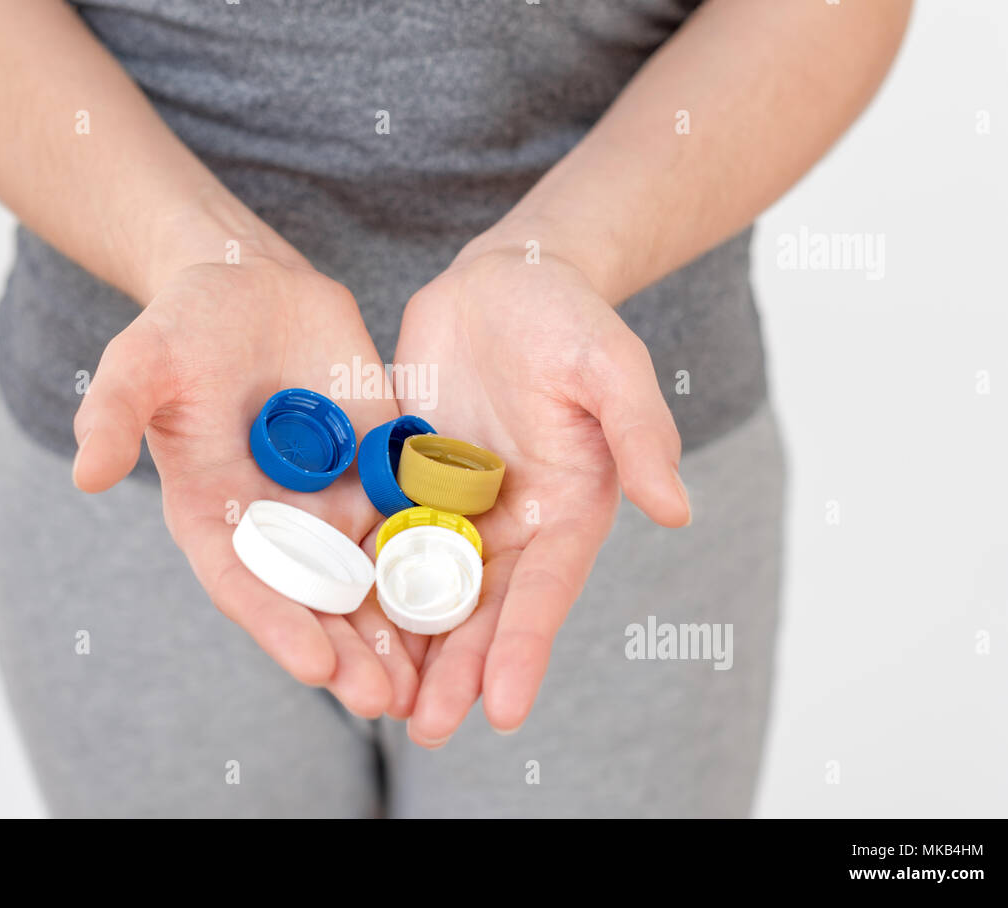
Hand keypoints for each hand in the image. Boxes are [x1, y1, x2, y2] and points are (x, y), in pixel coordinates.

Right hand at [73, 254, 417, 718]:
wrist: (252, 287)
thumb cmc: (185, 326)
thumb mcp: (142, 360)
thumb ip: (115, 413)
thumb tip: (86, 473)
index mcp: (215, 516)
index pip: (246, 585)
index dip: (279, 625)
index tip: (314, 667)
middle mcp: (278, 523)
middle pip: (317, 601)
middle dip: (350, 653)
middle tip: (386, 700)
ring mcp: (334, 501)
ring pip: (372, 578)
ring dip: (400, 630)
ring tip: (433, 681)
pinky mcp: (381, 469)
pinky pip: (414, 521)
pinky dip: (439, 562)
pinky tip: (475, 597)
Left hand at [392, 246, 690, 744]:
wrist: (503, 279)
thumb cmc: (567, 315)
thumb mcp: (611, 364)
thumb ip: (640, 432)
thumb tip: (675, 508)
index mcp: (567, 509)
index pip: (544, 590)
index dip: (524, 648)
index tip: (504, 708)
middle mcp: (511, 522)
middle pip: (481, 609)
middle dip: (457, 671)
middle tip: (424, 728)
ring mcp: (455, 507)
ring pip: (426, 589)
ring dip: (405, 647)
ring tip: (375, 703)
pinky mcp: (408, 483)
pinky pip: (381, 540)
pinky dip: (362, 584)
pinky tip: (332, 623)